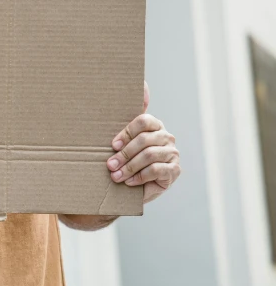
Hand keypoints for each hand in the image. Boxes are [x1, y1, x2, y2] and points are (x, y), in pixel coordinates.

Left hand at [107, 82, 180, 203]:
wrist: (141, 187)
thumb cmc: (131, 161)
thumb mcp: (125, 145)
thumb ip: (124, 129)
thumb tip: (136, 98)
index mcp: (155, 126)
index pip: (143, 121)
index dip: (126, 133)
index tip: (113, 146)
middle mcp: (167, 137)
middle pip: (144, 139)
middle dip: (124, 153)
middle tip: (110, 165)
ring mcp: (172, 153)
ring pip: (149, 155)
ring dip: (129, 167)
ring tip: (116, 176)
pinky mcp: (175, 170)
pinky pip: (156, 170)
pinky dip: (140, 177)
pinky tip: (129, 181)